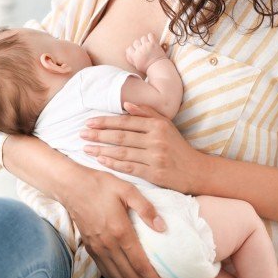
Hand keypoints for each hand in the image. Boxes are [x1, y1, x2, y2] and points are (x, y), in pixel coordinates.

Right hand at [62, 169, 163, 277]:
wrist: (72, 186)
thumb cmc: (101, 185)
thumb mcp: (127, 189)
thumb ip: (146, 208)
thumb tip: (162, 227)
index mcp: (121, 231)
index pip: (140, 263)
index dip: (152, 276)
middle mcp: (108, 244)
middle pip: (128, 274)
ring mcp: (97, 248)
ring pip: (115, 275)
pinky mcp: (90, 247)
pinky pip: (103, 269)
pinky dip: (115, 277)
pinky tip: (123, 277)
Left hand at [81, 102, 206, 193]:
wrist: (196, 170)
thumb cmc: (177, 146)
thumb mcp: (166, 125)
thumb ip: (147, 112)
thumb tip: (126, 103)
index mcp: (158, 125)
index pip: (126, 121)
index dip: (105, 121)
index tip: (89, 122)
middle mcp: (156, 140)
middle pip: (121, 136)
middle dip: (98, 134)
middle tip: (81, 133)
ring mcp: (155, 157)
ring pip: (122, 152)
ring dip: (101, 149)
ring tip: (86, 148)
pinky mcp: (154, 174)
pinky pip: (129, 167)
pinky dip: (113, 163)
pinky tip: (101, 160)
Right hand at [125, 33, 167, 72]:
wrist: (158, 67)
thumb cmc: (148, 68)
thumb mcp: (137, 66)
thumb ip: (131, 59)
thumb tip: (128, 54)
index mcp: (135, 56)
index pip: (129, 49)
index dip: (132, 49)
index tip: (136, 50)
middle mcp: (140, 50)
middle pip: (136, 42)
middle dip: (139, 45)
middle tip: (143, 48)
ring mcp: (147, 46)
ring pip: (143, 38)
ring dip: (145, 40)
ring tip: (148, 44)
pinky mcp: (153, 43)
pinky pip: (150, 35)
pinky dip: (151, 36)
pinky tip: (152, 40)